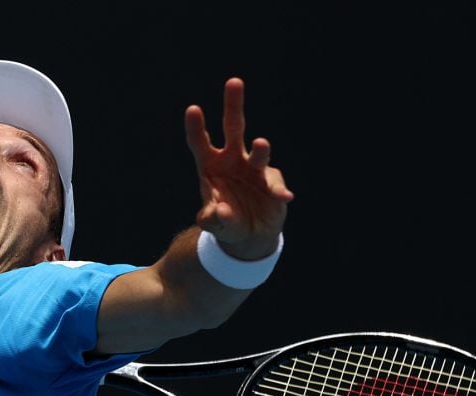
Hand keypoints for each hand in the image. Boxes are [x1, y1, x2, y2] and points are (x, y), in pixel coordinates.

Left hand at [184, 77, 293, 259]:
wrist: (249, 234)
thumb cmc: (225, 219)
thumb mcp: (214, 222)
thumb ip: (212, 218)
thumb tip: (218, 211)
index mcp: (210, 165)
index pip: (200, 143)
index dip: (196, 127)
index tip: (193, 108)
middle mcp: (233, 160)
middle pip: (233, 128)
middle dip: (233, 105)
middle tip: (234, 81)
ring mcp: (254, 169)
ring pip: (258, 154)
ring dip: (259, 150)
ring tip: (260, 144)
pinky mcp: (273, 184)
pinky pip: (275, 185)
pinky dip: (278, 191)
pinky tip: (282, 197)